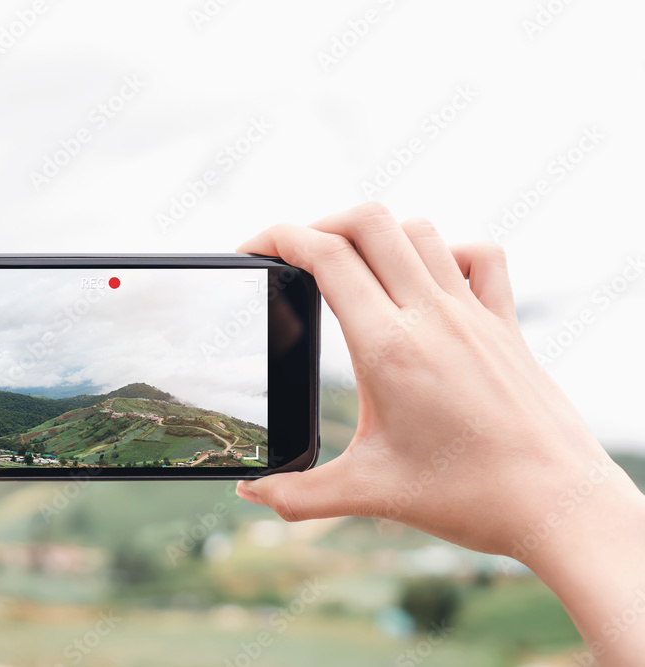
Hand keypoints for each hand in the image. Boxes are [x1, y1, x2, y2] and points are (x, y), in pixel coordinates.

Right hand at [234, 203, 644, 661]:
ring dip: (377, 235)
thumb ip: (298, 495)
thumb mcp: (368, 494)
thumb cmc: (468, 497)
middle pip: (369, 221)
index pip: (327, 256)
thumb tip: (251, 492)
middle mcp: (431, 316)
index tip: (253, 249)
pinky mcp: (503, 324)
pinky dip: (446, 250)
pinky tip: (429, 280)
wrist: (557, 505)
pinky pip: (479, 256)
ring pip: (419, 229)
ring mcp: (473, 314)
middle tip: (296, 255)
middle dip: (320, 223)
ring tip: (353, 267)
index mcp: (389, 348)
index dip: (279, 237)